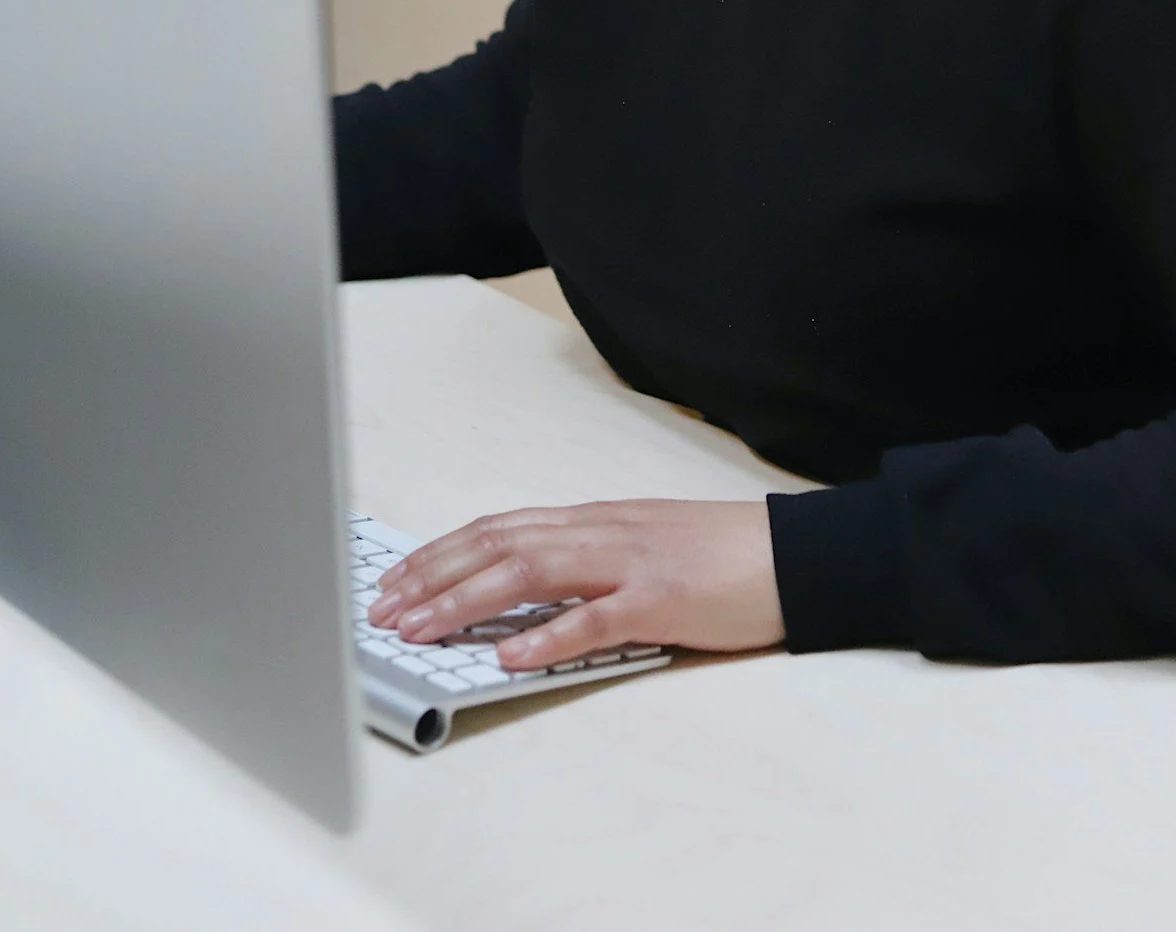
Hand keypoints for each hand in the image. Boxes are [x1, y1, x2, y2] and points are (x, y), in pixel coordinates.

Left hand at [366, 498, 783, 668]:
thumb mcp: (639, 547)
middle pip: (500, 544)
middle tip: (386, 609)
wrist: (790, 553)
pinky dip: (547, 635)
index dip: (443, 552)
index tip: (398, 579)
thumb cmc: (717, 555)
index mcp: (593, 521)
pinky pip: (594, 618)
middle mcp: (600, 532)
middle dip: (434, 576)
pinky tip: (511, 654)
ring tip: (422, 628)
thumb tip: (522, 595)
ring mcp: (628, 562)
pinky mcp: (660, 600)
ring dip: (467, 600)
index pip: (500, 528)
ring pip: (531, 572)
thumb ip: (585, 563)